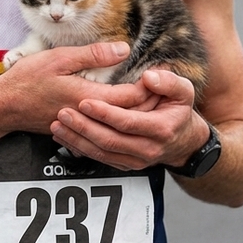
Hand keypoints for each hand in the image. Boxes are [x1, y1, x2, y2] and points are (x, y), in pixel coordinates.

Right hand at [0, 42, 157, 136]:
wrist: (3, 107)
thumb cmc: (27, 80)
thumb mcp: (60, 58)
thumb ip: (92, 55)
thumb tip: (123, 48)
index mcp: (89, 97)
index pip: (132, 97)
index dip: (151, 87)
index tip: (165, 74)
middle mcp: (90, 116)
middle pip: (131, 115)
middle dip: (151, 103)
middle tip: (169, 91)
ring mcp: (84, 126)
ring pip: (120, 124)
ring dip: (139, 114)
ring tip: (156, 102)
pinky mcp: (77, 130)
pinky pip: (106, 129)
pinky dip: (121, 121)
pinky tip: (129, 114)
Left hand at [50, 69, 207, 171]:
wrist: (184, 142)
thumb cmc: (179, 110)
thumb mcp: (184, 91)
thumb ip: (168, 81)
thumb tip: (149, 77)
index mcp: (160, 129)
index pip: (127, 123)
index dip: (105, 113)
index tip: (85, 101)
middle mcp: (147, 149)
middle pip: (110, 140)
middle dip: (84, 127)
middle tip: (63, 113)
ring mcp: (136, 161)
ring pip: (102, 153)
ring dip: (77, 140)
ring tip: (57, 125)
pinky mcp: (126, 165)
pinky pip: (100, 159)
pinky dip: (80, 148)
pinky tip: (65, 137)